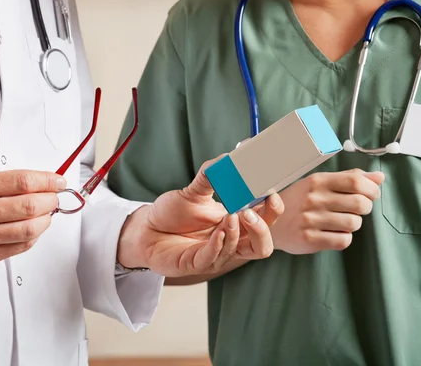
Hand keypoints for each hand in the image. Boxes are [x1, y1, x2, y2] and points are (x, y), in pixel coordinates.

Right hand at [0, 170, 66, 274]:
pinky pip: (19, 247)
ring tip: (47, 214)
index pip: (22, 181)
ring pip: (28, 229)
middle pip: (29, 205)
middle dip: (50, 200)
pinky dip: (33, 237)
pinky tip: (34, 230)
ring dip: (45, 220)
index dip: (47, 180)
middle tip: (55, 197)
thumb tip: (34, 184)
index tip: (58, 181)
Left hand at [117, 157, 284, 277]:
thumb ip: (210, 174)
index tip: (271, 191)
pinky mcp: (195, 264)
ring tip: (229, 215)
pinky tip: (217, 232)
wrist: (146, 229)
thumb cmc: (173, 213)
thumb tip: (227, 157)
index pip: (266, 221)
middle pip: (262, 245)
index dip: (274, 209)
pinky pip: (213, 258)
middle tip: (249, 211)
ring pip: (241, 253)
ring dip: (237, 233)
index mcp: (236, 223)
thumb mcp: (193, 191)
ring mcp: (215, 255)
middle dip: (262, 228)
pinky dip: (218, 245)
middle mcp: (230, 242)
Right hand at [271, 169, 384, 253]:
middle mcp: (313, 199)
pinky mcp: (309, 239)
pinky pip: (343, 241)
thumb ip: (348, 178)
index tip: (371, 194)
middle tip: (356, 210)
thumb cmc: (297, 201)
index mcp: (317, 181)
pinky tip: (332, 233)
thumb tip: (379, 177)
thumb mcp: (318, 183)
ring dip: (353, 224)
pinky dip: (343, 238)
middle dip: (365, 208)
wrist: (267, 223)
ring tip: (340, 222)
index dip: (371, 189)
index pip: (356, 182)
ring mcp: (310, 220)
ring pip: (354, 224)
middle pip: (361, 204)